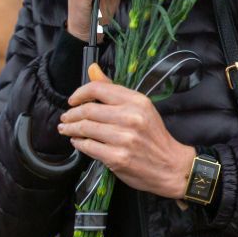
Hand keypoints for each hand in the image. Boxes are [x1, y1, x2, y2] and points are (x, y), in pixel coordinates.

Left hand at [57, 63, 194, 198]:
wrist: (172, 166)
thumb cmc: (154, 137)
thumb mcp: (140, 108)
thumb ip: (114, 90)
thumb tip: (92, 69)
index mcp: (137, 101)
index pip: (98, 89)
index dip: (79, 93)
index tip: (72, 100)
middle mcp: (131, 117)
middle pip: (88, 110)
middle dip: (71, 114)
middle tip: (65, 118)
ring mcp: (124, 139)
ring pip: (85, 128)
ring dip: (71, 129)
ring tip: (66, 129)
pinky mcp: (117, 158)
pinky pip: (88, 146)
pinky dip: (78, 143)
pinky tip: (77, 142)